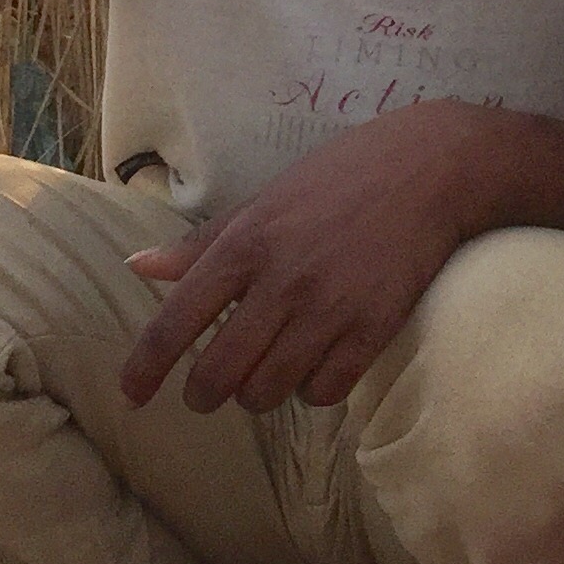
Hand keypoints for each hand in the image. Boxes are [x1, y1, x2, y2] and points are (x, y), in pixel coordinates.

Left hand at [119, 99, 487, 415]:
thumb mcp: (264, 200)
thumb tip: (138, 267)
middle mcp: (280, 280)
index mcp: (244, 244)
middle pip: (218, 374)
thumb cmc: (341, 177)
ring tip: (268, 373)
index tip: (131, 397)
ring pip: (267, 392)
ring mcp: (328, 307)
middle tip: (211, 390)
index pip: (175, 321)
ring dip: (259, 394)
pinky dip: (312, 391)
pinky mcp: (372, 328)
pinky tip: (316, 367)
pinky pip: (323, 392)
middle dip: (205, 394)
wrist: (432, 167)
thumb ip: (201, 243)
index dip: (145, 368)